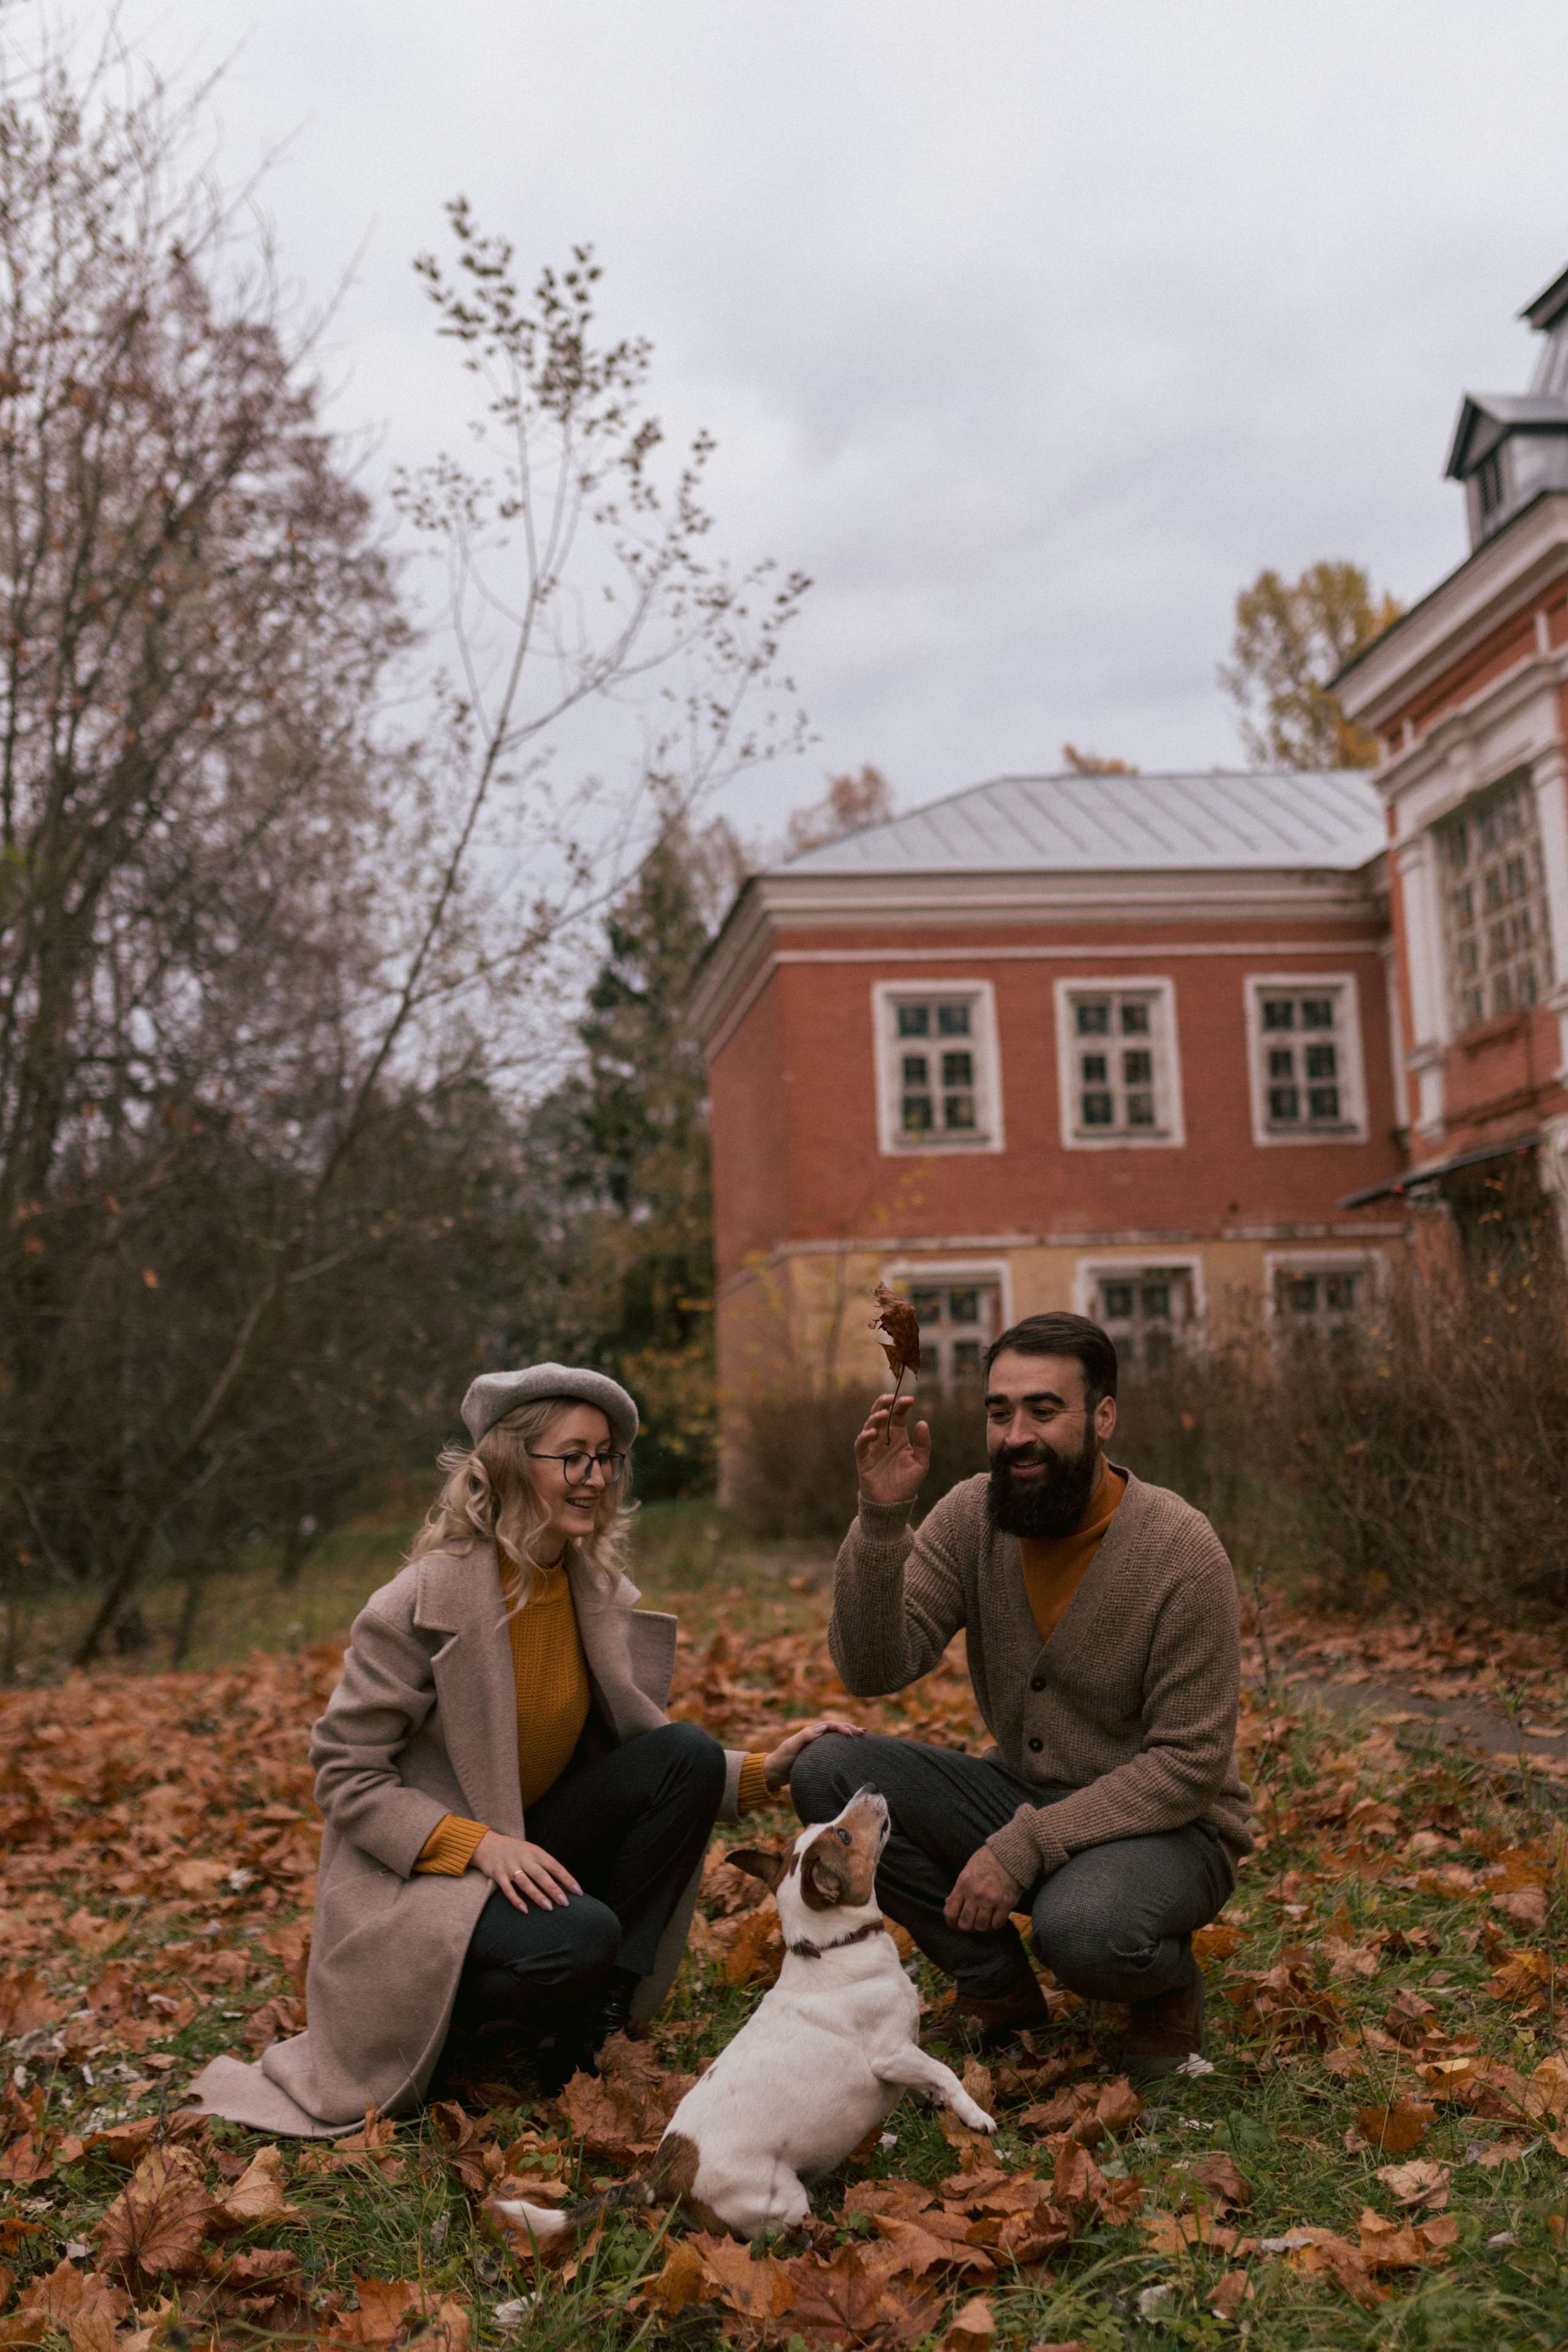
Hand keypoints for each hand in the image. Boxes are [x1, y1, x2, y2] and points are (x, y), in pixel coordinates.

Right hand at [472, 1831, 581, 1913]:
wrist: (487, 1844)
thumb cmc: (516, 1851)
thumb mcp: (531, 1852)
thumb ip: (545, 1865)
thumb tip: (564, 1883)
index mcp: (536, 1852)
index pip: (555, 1866)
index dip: (567, 1879)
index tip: (578, 1891)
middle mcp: (524, 1858)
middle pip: (541, 1875)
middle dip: (554, 1889)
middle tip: (565, 1903)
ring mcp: (510, 1866)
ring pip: (526, 1883)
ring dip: (537, 1896)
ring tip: (549, 1908)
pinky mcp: (498, 1874)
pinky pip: (508, 1889)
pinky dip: (516, 1900)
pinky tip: (524, 1910)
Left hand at [760, 1717, 862, 1792]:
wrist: (773, 1772)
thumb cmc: (781, 1759)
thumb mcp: (791, 1747)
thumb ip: (805, 1736)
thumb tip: (823, 1728)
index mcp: (810, 1732)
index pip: (829, 1725)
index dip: (841, 1727)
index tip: (851, 1734)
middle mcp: (814, 1736)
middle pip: (835, 1728)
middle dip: (850, 1728)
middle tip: (863, 1733)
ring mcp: (817, 1746)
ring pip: (836, 1737)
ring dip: (848, 1734)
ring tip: (862, 1736)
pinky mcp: (817, 1755)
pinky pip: (833, 1747)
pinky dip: (843, 1746)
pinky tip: (852, 1749)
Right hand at [854, 1391, 931, 1507]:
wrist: (894, 1504)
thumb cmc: (907, 1483)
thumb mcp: (921, 1463)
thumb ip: (923, 1444)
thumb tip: (922, 1422)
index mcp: (898, 1435)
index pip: (898, 1414)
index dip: (902, 1405)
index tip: (910, 1399)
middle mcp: (884, 1438)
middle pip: (880, 1414)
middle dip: (883, 1403)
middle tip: (890, 1397)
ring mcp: (872, 1447)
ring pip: (869, 1425)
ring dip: (875, 1418)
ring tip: (884, 1414)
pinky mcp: (863, 1458)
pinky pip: (861, 1444)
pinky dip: (865, 1436)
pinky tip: (873, 1433)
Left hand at [944, 1847, 1023, 1935]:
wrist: (1011, 1853)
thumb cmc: (988, 1860)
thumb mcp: (968, 1870)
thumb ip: (960, 1888)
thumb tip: (950, 1903)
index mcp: (963, 1884)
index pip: (950, 1912)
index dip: (951, 1923)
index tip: (955, 1924)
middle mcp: (975, 1894)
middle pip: (965, 1924)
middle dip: (967, 1927)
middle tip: (971, 1923)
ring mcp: (991, 1900)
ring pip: (981, 1927)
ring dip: (982, 1925)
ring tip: (984, 1919)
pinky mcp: (1006, 1903)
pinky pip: (997, 1924)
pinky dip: (996, 1923)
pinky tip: (996, 1917)